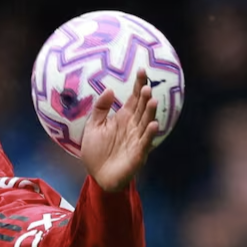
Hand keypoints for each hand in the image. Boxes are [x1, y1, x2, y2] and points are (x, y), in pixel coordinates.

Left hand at [79, 72, 159, 193]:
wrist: (97, 176)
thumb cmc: (96, 152)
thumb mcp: (93, 126)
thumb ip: (100, 108)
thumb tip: (109, 89)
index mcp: (123, 118)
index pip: (134, 98)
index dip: (138, 85)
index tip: (141, 70)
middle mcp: (133, 126)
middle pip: (142, 109)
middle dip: (145, 98)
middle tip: (146, 87)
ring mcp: (136, 140)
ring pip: (145, 123)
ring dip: (150, 112)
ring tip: (152, 100)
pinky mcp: (137, 155)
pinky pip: (145, 143)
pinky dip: (149, 135)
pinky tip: (153, 125)